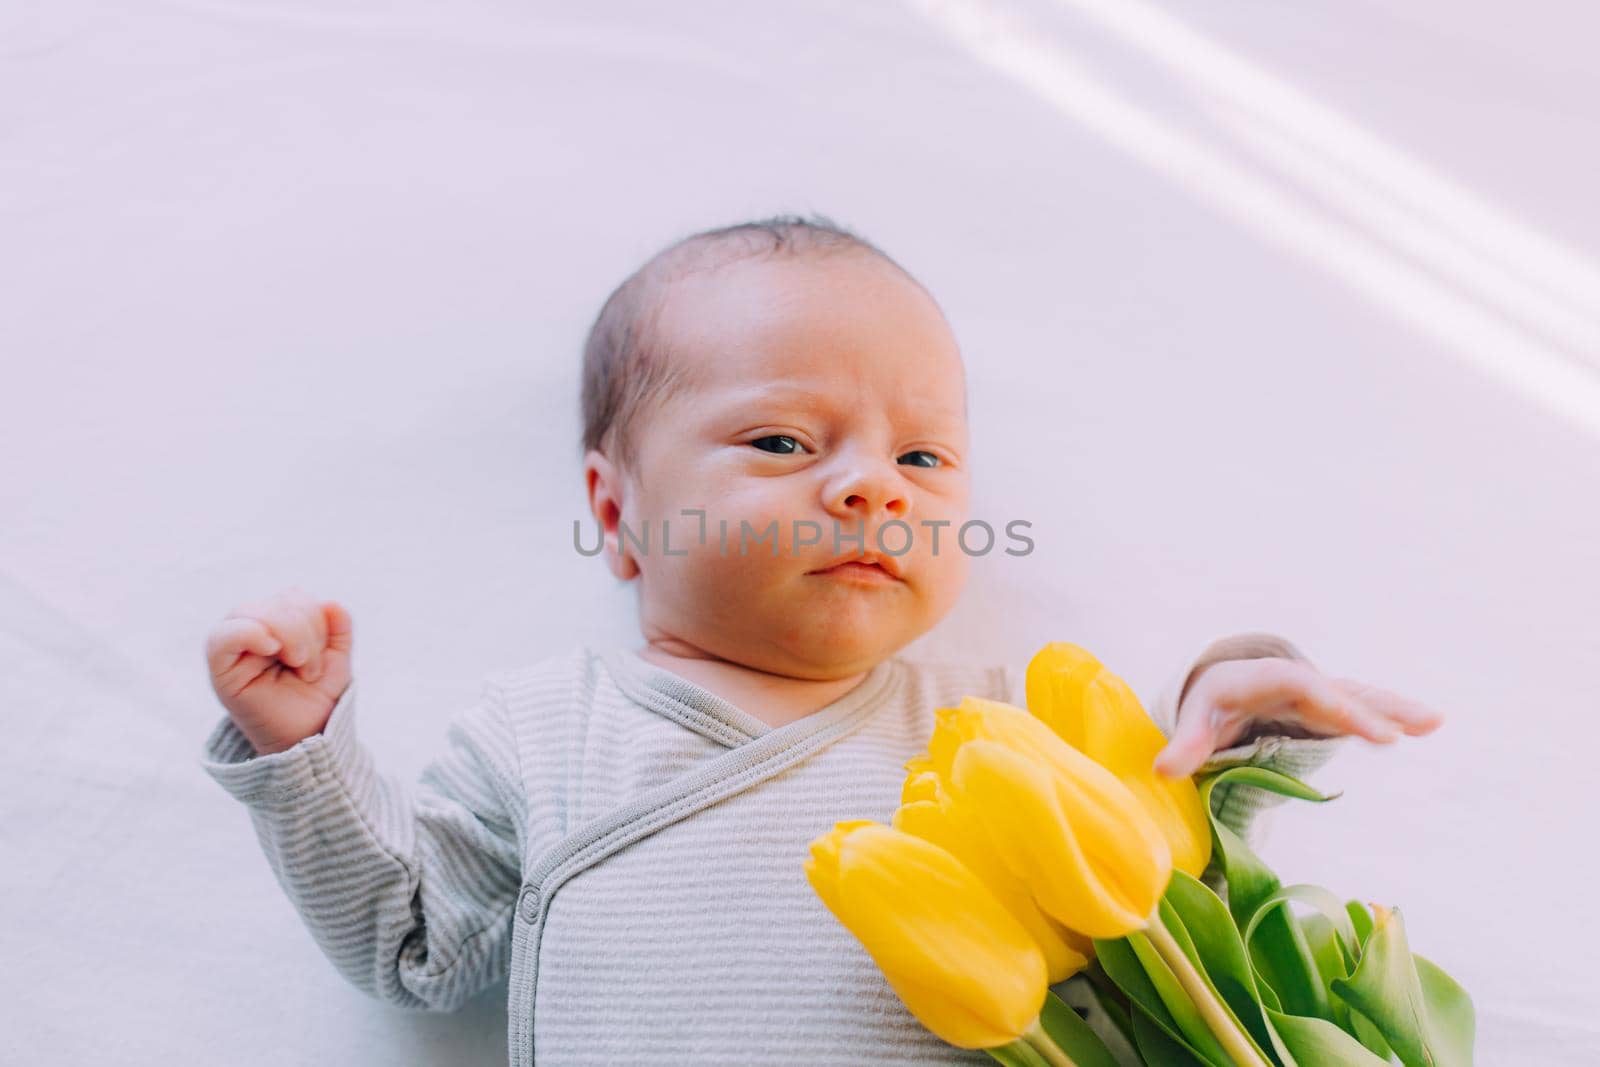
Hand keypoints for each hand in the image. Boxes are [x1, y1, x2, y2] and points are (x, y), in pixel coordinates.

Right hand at [203, 587, 353, 755]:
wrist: (309, 740)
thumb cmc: (317, 699)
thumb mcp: (337, 659)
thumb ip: (338, 628)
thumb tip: (330, 603)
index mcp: (277, 625)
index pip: (293, 597)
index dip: (316, 619)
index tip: (321, 655)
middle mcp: (251, 631)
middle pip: (276, 602)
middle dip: (305, 632)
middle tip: (311, 669)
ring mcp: (232, 648)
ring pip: (254, 612)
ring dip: (290, 637)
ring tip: (301, 669)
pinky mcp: (220, 670)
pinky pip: (222, 637)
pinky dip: (251, 634)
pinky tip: (272, 649)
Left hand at [1153, 656, 1443, 778]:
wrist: (1220, 688)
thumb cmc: (1207, 706)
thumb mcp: (1192, 721)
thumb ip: (1183, 745)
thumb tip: (1162, 770)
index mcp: (1261, 678)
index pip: (1302, 685)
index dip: (1335, 704)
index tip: (1368, 730)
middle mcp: (1295, 681)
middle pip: (1338, 690)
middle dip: (1371, 709)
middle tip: (1408, 730)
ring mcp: (1315, 694)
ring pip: (1358, 697)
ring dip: (1394, 708)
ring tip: (1434, 721)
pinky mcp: (1327, 709)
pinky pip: (1361, 709)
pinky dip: (1391, 715)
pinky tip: (1427, 725)